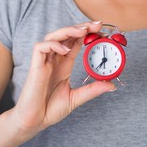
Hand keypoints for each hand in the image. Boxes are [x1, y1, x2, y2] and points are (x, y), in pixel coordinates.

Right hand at [9, 21, 115, 140]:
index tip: (101, 30)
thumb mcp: (76, 98)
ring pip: (52, 37)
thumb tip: (112, 86)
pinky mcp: (35, 67)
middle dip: (80, 27)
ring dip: (67, 31)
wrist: (34, 122)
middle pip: (65, 35)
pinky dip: (53, 45)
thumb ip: (92, 90)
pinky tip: (65, 50)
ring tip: (82, 31)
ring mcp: (44, 62)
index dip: (87, 34)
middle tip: (96, 24)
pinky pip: (40, 48)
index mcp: (64, 65)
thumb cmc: (50, 110)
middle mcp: (54, 60)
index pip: (75, 42)